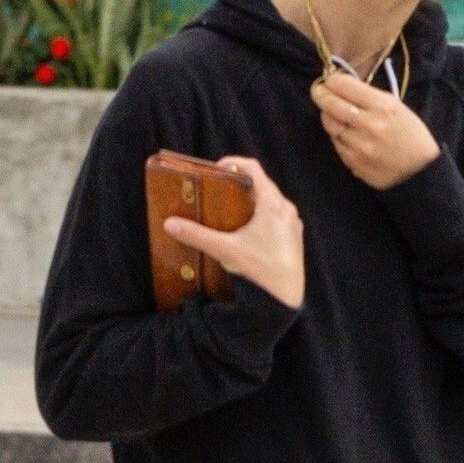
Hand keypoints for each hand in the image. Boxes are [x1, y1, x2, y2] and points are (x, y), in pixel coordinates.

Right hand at [163, 156, 304, 309]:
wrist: (285, 300)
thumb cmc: (260, 271)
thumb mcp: (224, 250)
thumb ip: (196, 235)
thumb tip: (169, 223)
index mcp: (273, 204)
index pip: (253, 168)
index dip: (232, 163)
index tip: (215, 169)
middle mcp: (286, 209)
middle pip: (261, 184)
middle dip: (238, 183)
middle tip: (218, 189)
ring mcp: (293, 223)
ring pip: (270, 201)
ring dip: (251, 200)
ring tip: (229, 209)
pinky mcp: (294, 237)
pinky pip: (277, 216)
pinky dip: (261, 215)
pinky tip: (246, 230)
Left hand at [312, 68, 440, 190]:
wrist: (420, 172)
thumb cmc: (411, 136)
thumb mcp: (398, 108)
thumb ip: (371, 97)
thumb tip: (344, 87)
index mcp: (383, 106)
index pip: (344, 85)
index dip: (332, 80)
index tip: (329, 80)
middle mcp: (369, 123)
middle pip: (330, 103)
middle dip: (320, 94)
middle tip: (318, 91)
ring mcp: (359, 144)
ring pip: (330, 124)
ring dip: (328, 116)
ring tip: (332, 113)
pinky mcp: (353, 161)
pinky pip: (335, 142)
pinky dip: (336, 135)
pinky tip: (344, 133)